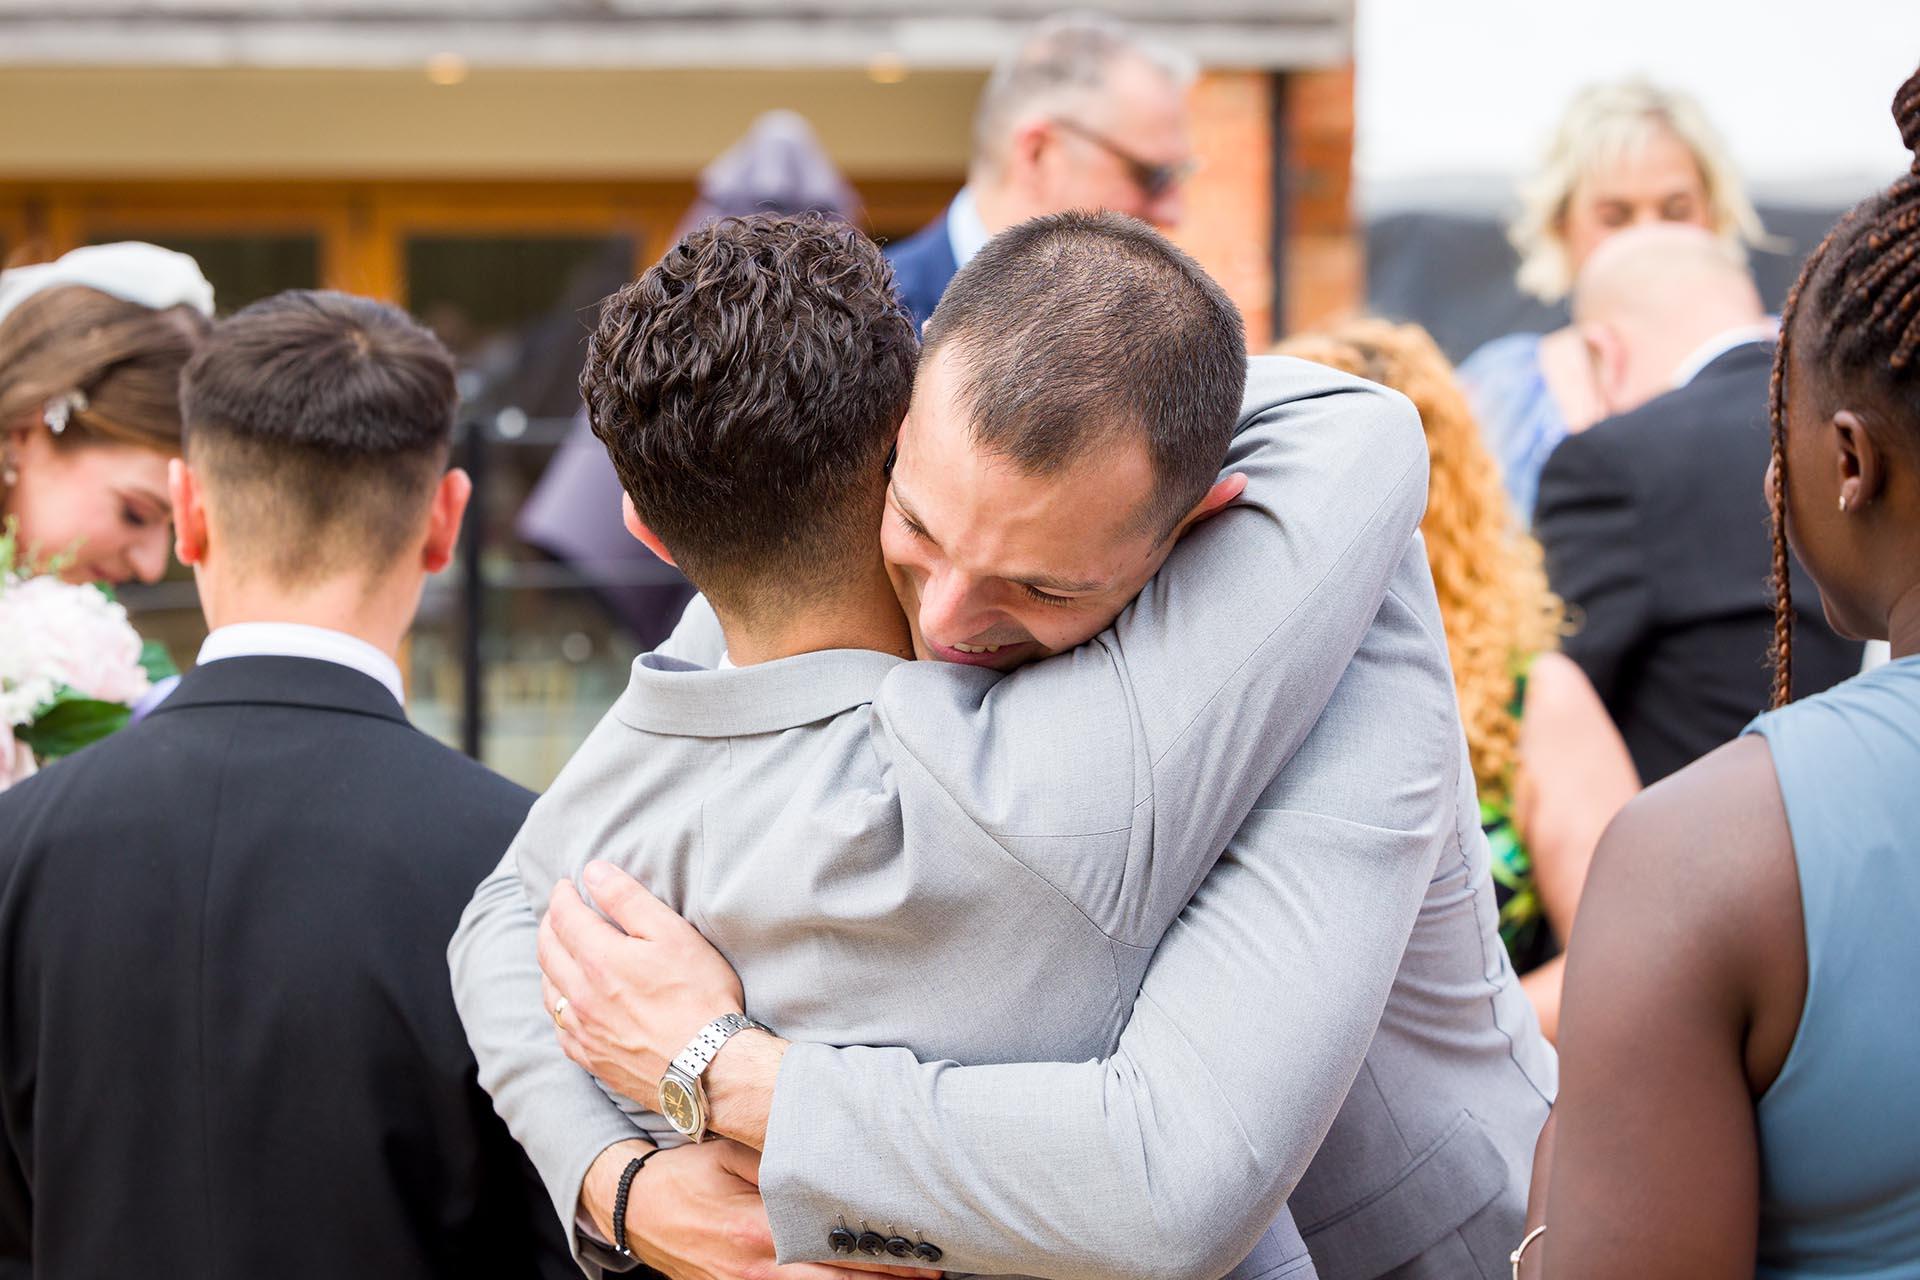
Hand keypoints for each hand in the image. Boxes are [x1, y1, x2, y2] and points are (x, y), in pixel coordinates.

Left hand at [539, 861, 747, 1103]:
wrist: (710, 1067)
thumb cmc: (700, 996)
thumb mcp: (672, 934)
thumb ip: (627, 899)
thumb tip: (592, 872)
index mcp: (598, 959)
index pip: (563, 917)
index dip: (562, 895)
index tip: (567, 885)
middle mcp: (581, 996)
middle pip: (547, 951)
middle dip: (550, 925)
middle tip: (559, 912)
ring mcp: (583, 1031)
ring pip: (549, 990)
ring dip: (550, 964)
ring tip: (561, 952)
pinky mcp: (591, 1059)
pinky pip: (560, 1027)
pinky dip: (559, 1005)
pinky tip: (570, 1002)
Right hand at [586, 1139, 937, 1279]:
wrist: (631, 1207)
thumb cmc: (685, 1173)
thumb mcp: (728, 1154)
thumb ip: (776, 1159)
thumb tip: (826, 1153)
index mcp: (759, 1227)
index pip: (834, 1245)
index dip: (881, 1255)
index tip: (920, 1253)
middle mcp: (755, 1267)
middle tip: (930, 1278)